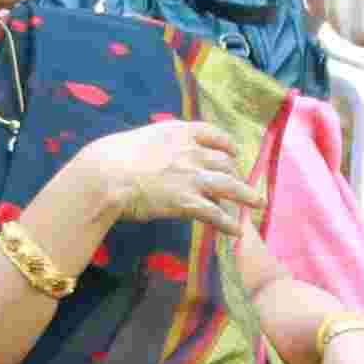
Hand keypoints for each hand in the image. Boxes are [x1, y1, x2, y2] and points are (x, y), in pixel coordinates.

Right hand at [43, 112, 254, 249]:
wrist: (105, 174)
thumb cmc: (112, 157)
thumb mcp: (140, 140)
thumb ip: (157, 144)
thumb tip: (157, 151)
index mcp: (179, 132)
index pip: (214, 134)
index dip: (227, 144)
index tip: (234, 151)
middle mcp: (191, 151)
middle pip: (225, 161)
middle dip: (237, 173)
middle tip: (242, 184)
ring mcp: (191, 176)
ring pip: (230, 185)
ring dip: (247, 195)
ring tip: (258, 204)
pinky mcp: (187, 201)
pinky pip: (216, 213)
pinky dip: (228, 223)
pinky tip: (236, 231)